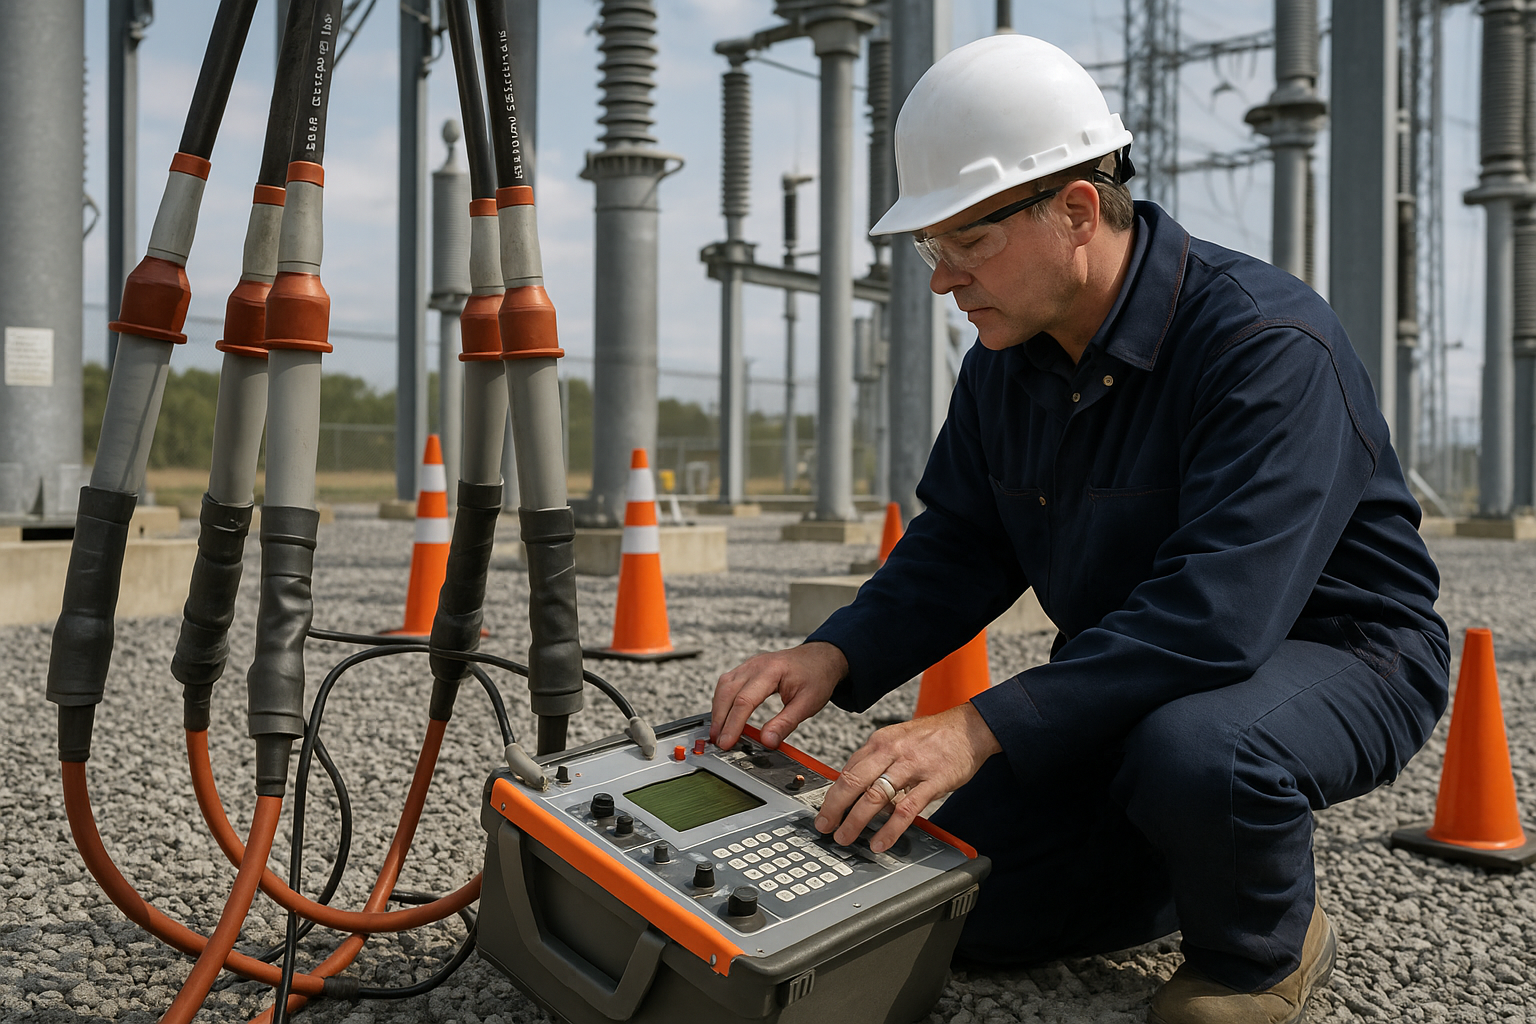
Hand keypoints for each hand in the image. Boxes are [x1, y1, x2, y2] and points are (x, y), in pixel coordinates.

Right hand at [710, 642, 847, 749]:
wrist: (821, 657)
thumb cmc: (816, 676)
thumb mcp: (808, 704)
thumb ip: (785, 723)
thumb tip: (767, 741)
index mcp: (772, 671)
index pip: (745, 700)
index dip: (733, 724)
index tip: (727, 742)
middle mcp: (757, 664)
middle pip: (728, 692)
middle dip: (720, 719)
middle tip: (717, 742)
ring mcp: (750, 664)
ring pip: (724, 686)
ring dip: (718, 710)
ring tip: (717, 732)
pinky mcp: (748, 668)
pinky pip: (728, 683)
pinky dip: (722, 700)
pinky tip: (723, 715)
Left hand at [813, 703, 1000, 852]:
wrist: (969, 728)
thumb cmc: (934, 736)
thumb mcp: (898, 739)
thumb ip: (877, 760)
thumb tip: (854, 782)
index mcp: (880, 742)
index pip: (847, 769)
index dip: (832, 793)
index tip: (824, 811)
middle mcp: (891, 752)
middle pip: (853, 781)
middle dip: (834, 808)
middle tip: (825, 826)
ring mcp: (912, 766)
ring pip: (875, 796)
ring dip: (856, 821)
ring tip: (846, 837)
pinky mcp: (933, 781)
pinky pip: (906, 809)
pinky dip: (890, 829)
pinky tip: (880, 842)